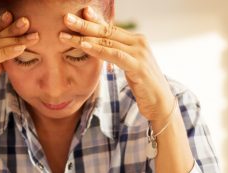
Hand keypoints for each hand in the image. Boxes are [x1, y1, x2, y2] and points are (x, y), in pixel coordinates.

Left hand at [59, 7, 174, 123]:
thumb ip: (118, 54)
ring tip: (66, 34)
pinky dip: (98, 50)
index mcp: (137, 41)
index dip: (94, 20)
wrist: (161, 103)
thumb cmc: (143, 86)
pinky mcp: (138, 66)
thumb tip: (102, 47)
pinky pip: (114, 55)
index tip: (79, 13)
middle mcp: (139, 42)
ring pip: (107, 42)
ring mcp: (140, 53)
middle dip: (85, 24)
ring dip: (85, 37)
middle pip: (107, 31)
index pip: (111, 28)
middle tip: (66, 18)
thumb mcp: (129, 66)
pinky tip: (84, 46)